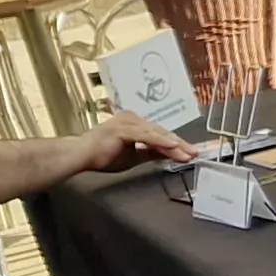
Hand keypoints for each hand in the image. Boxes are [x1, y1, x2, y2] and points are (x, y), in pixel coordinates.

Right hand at [79, 111, 195, 171]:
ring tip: (187, 153)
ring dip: (174, 145)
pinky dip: (160, 142)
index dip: (175, 144)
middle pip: (161, 132)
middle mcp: (132, 119)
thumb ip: (149, 153)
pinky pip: (146, 136)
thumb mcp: (133, 156)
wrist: (81, 156)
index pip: (159, 134)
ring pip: (156, 134)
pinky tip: (172, 147)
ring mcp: (128, 122)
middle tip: (194, 153)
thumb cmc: (102, 156)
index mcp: (133, 123)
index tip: (189, 153)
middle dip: (179, 144)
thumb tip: (167, 155)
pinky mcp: (124, 129)